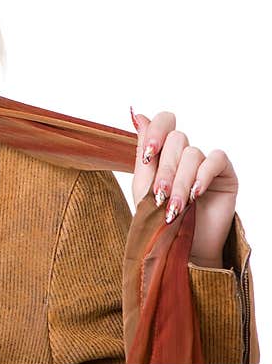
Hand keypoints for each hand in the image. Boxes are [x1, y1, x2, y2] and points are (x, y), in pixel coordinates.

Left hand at [130, 107, 237, 267]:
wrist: (182, 249)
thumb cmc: (160, 219)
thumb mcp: (144, 185)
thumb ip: (143, 152)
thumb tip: (137, 115)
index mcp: (163, 152)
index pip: (163, 122)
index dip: (155, 131)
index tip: (148, 155)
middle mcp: (184, 154)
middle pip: (176, 140)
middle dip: (165, 170)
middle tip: (161, 196)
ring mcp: (205, 163)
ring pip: (192, 154)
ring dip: (181, 181)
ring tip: (176, 207)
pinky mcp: (225, 174)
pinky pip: (216, 159)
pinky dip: (203, 175)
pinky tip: (196, 193)